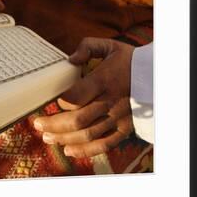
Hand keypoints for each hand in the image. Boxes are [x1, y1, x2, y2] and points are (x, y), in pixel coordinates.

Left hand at [33, 38, 135, 157]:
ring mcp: (118, 117)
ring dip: (64, 139)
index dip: (60, 102)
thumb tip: (70, 59)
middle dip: (54, 125)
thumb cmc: (128, 60)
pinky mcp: (124, 128)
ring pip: (87, 134)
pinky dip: (85, 150)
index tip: (48, 102)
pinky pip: (104, 144)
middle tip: (38, 125)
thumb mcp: (109, 45)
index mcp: (104, 80)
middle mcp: (110, 101)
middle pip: (77, 120)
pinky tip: (69, 150)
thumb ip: (87, 46)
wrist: (157, 75)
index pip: (76, 96)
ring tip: (47, 138)